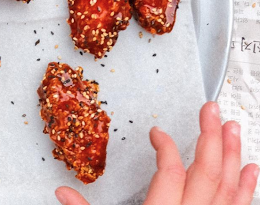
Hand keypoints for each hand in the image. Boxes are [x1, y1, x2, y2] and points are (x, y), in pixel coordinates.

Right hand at [55, 102, 258, 204]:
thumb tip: (62, 193)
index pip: (169, 170)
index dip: (165, 145)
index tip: (157, 133)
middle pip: (206, 173)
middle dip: (210, 136)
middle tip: (212, 109)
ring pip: (228, 188)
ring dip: (232, 155)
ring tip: (234, 128)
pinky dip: (247, 189)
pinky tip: (251, 170)